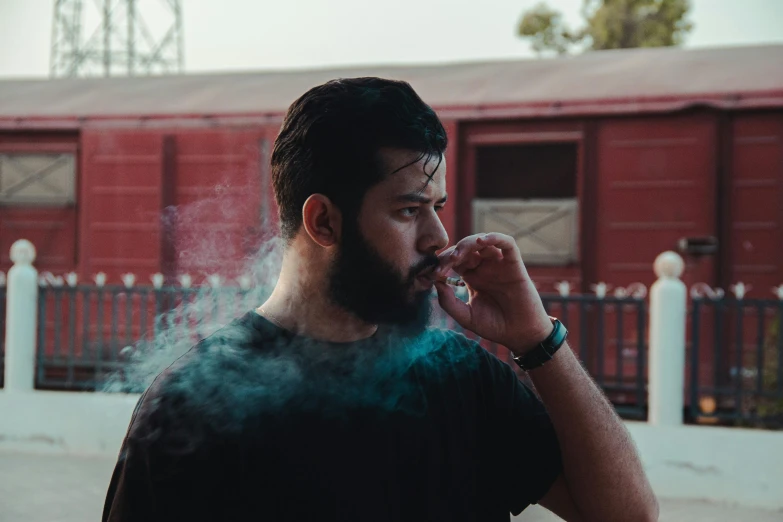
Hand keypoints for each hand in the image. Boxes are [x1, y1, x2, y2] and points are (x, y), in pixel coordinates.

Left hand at [433, 233, 552, 354]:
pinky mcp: (514, 264)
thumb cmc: (494, 326)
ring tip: (458, 255)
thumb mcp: (466, 316)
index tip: (433, 274)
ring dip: (468, 243)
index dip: (442, 264)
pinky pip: (507, 243)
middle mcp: (483, 267)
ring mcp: (498, 264)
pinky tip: (483, 241)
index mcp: (471, 277)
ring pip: (482, 242)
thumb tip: (435, 282)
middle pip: (464, 248)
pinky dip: (495, 237)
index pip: (453, 261)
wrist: (520, 334)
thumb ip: (448, 302)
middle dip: (452, 253)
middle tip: (444, 265)